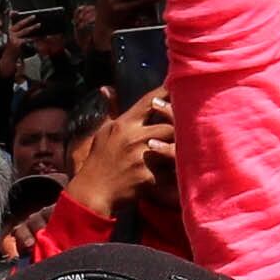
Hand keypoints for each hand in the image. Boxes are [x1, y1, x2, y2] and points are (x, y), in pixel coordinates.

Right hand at [62, 86, 174, 223]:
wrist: (93, 191)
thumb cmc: (99, 159)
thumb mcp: (103, 132)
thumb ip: (111, 110)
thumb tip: (107, 88)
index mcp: (124, 124)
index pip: (149, 102)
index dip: (166, 93)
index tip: (178, 88)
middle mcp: (133, 138)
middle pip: (169, 125)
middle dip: (178, 129)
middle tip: (186, 131)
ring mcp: (141, 157)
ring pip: (172, 147)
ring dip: (177, 150)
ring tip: (185, 151)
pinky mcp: (148, 176)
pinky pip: (169, 170)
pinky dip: (174, 172)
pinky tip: (177, 172)